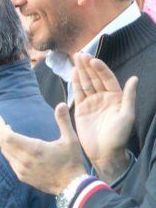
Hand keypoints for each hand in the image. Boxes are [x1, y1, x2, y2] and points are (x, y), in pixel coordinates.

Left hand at [0, 105, 86, 194]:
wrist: (72, 186)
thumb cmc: (72, 161)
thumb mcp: (71, 140)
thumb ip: (63, 121)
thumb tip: (60, 104)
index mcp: (34, 149)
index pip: (7, 137)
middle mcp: (24, 160)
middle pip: (2, 143)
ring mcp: (22, 170)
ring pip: (5, 152)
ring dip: (2, 140)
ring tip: (4, 129)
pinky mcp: (22, 176)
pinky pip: (10, 161)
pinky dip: (7, 150)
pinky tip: (11, 145)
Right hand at [72, 53, 136, 182]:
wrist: (104, 153)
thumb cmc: (119, 136)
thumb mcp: (127, 116)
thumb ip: (129, 96)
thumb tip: (134, 78)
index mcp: (116, 97)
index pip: (107, 79)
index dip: (100, 69)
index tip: (93, 60)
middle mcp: (104, 98)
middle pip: (95, 78)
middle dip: (88, 66)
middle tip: (80, 54)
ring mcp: (92, 103)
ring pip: (86, 83)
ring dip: (81, 71)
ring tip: (75, 59)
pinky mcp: (81, 110)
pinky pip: (78, 94)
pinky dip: (75, 83)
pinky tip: (73, 74)